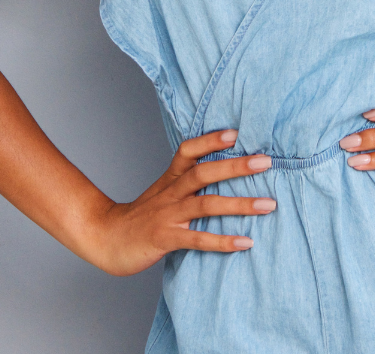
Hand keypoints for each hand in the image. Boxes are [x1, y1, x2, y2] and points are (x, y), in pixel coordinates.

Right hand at [82, 130, 276, 275]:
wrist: (106, 238)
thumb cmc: (143, 215)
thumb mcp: (164, 191)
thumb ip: (189, 181)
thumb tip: (228, 168)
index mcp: (171, 178)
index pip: (189, 150)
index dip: (210, 140)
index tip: (236, 133)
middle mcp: (170, 192)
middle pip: (204, 173)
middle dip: (236, 166)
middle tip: (266, 162)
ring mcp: (167, 215)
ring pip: (206, 205)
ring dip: (239, 204)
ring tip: (268, 204)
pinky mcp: (164, 239)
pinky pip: (197, 239)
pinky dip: (222, 241)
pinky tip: (245, 242)